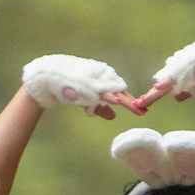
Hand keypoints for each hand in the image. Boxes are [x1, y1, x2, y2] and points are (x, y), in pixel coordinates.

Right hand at [21, 55, 154, 118]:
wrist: (50, 78)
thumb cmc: (67, 87)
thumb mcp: (86, 99)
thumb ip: (99, 107)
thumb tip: (113, 117)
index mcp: (103, 81)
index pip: (120, 92)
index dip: (130, 101)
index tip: (141, 110)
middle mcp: (102, 79)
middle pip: (121, 91)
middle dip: (133, 102)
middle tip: (144, 111)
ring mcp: (95, 81)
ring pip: (114, 92)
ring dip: (125, 100)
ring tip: (136, 107)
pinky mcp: (87, 84)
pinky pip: (101, 91)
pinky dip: (110, 96)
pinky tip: (118, 101)